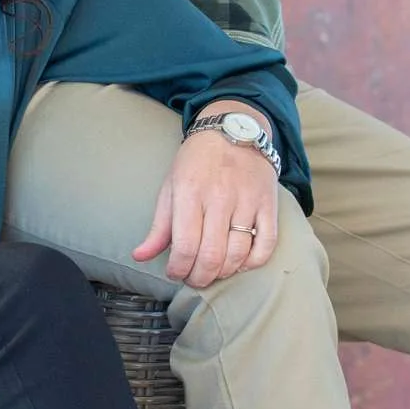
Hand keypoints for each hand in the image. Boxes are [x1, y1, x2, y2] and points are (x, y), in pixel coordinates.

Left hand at [132, 106, 279, 288]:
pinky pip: (266, 245)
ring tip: (213, 271)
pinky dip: (252, 262)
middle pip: (211, 256)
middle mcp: (220, 198)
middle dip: (199, 278)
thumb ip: (159, 226)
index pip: (184, 246)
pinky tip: (239, 263)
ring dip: (223, 272)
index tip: (175, 273)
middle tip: (194, 278)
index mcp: (190, 193)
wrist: (234, 129)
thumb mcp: (171, 187)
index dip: (178, 269)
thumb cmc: (197, 162)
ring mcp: (248, 202)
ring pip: (238, 254)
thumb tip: (140, 256)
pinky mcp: (269, 205)